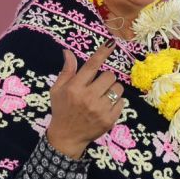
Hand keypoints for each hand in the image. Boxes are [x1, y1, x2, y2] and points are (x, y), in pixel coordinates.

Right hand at [47, 43, 124, 157]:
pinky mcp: (109, 119)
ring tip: (102, 97)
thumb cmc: (62, 109)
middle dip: (106, 78)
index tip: (111, 42)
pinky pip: (122, 102)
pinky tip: (105, 107)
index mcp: (74, 88)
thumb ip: (66, 71)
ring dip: (112, 89)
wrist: (67, 136)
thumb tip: (68, 52)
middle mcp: (88, 97)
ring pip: (118, 88)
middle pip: (110, 76)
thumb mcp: (57, 90)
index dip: (102, 53)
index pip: (91, 66)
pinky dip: (116, 102)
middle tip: (98, 85)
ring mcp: (100, 109)